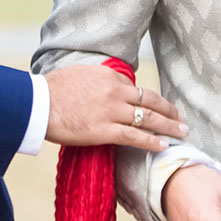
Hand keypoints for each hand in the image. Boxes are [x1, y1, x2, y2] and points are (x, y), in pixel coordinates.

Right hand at [43, 63, 185, 151]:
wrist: (38, 103)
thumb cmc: (53, 89)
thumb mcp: (80, 74)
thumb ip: (98, 81)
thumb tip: (105, 88)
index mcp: (110, 76)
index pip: (136, 89)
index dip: (149, 101)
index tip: (158, 109)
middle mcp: (116, 92)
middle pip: (151, 102)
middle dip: (169, 111)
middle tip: (182, 118)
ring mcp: (112, 111)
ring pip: (148, 119)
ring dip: (169, 126)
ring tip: (182, 132)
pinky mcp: (105, 130)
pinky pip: (135, 136)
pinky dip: (152, 141)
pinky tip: (163, 146)